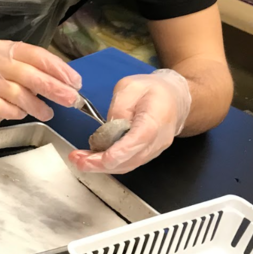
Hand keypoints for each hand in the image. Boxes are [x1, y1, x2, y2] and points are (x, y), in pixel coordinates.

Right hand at [0, 40, 82, 127]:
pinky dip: (18, 113)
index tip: (75, 82)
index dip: (58, 69)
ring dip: (37, 106)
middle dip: (53, 88)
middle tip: (71, 99)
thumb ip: (36, 71)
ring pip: (18, 94)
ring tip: (48, 113)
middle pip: (29, 74)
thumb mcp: (15, 67)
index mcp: (6, 48)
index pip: (36, 55)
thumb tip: (67, 85)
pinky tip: (23, 114)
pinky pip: (4, 109)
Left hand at [69, 69, 191, 173]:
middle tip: (78, 160)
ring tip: (79, 160)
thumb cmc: (152, 90)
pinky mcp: (147, 154)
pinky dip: (109, 164)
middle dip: (102, 163)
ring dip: (102, 166)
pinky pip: (128, 163)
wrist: (174, 99)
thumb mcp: (130, 86)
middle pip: (131, 158)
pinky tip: (91, 159)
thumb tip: (109, 128)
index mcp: (156, 119)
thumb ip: (119, 106)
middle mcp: (158, 140)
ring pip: (128, 165)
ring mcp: (154, 150)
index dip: (120, 152)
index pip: (139, 139)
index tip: (103, 158)